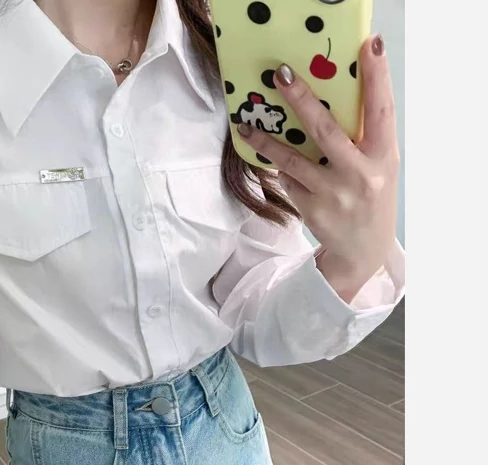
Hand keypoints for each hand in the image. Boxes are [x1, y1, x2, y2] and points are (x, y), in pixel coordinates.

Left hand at [238, 35, 399, 303]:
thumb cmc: (371, 197)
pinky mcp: (311, 210)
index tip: (370, 46)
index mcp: (384, 156)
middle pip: (326, 131)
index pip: (383, 110)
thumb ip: (364, 137)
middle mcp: (360, 174)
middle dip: (302, 100)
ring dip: (267, 141)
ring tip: (246, 125)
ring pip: (292, 160)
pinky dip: (278, 169)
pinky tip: (269, 160)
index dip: (378, 77)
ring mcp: (333, 194)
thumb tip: (332, 97)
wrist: (363, 251)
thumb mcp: (380, 166)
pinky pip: (287, 181)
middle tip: (281, 77)